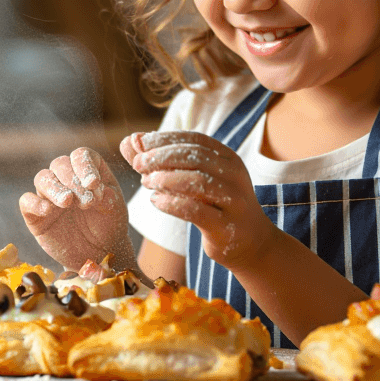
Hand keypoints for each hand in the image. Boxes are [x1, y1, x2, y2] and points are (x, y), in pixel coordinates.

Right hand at [19, 147, 134, 271]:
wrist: (98, 253)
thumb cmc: (108, 226)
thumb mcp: (115, 211)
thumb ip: (110, 199)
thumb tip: (102, 193)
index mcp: (86, 171)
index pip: (80, 155)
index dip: (85, 166)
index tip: (93, 183)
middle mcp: (65, 179)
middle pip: (60, 164)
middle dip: (73, 181)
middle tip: (86, 202)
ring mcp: (48, 195)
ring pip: (42, 178)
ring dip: (55, 188)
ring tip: (68, 202)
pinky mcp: (35, 215)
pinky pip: (27, 201)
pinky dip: (35, 203)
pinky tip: (48, 210)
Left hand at [124, 131, 276, 269]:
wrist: (250, 241)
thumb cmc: (214, 204)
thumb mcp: (192, 178)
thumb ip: (159, 159)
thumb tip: (129, 141)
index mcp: (227, 158)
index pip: (194, 139)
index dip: (164, 139)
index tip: (139, 143)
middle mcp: (235, 175)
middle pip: (195, 157)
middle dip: (161, 157)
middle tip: (138, 164)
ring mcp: (234, 201)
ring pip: (197, 181)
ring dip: (166, 179)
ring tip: (146, 183)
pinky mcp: (227, 226)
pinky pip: (196, 211)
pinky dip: (171, 203)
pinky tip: (156, 201)